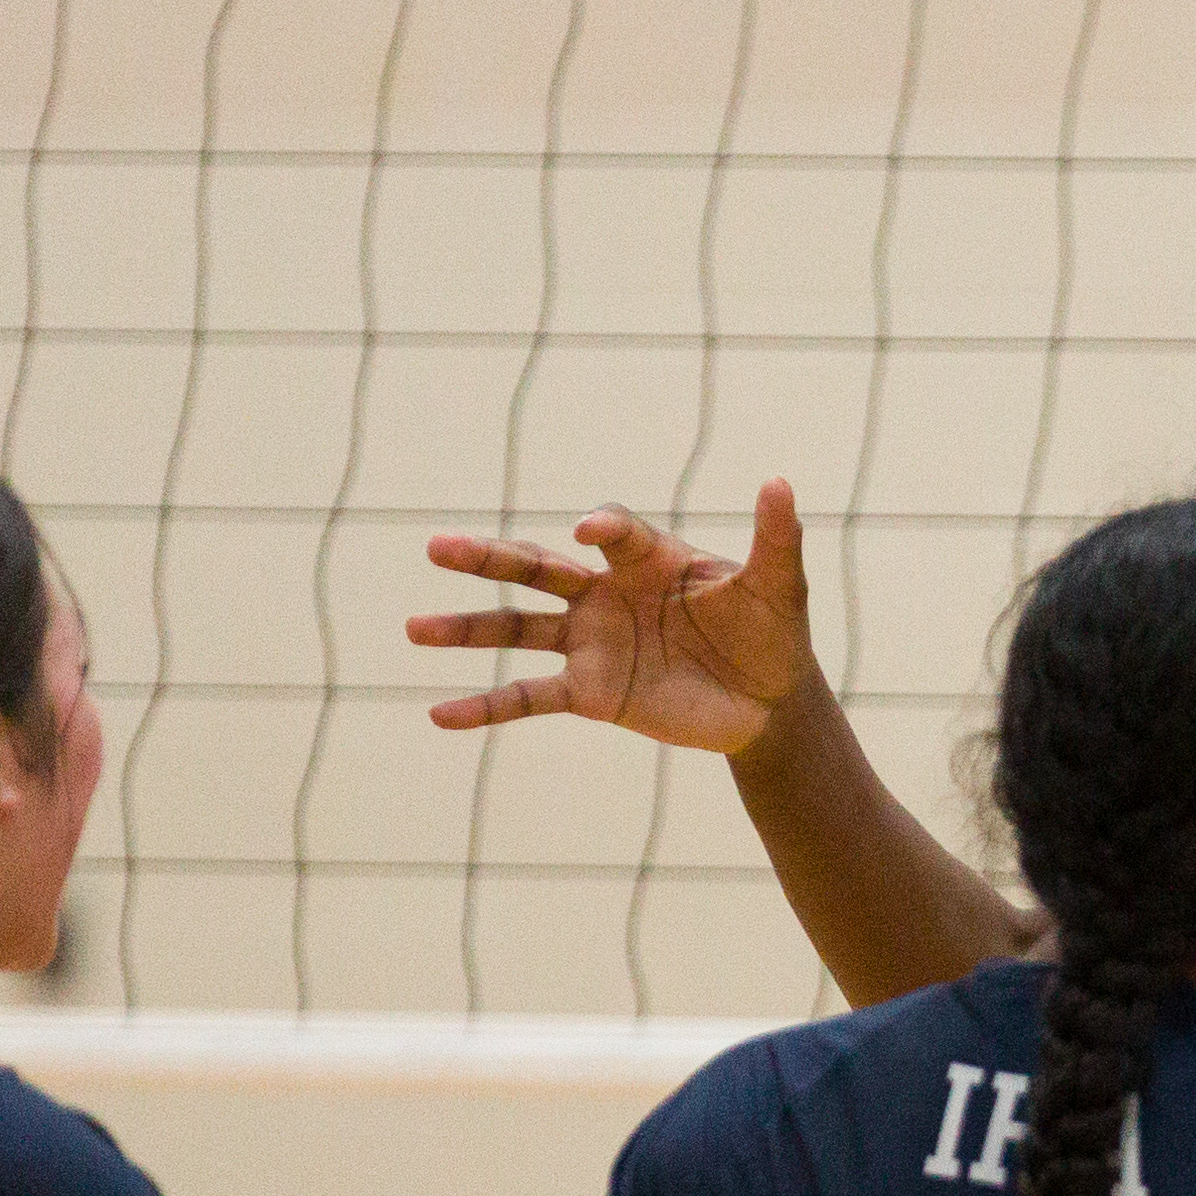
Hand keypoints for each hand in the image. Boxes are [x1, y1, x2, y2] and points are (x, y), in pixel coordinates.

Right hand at [409, 480, 819, 754]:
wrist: (769, 702)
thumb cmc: (773, 632)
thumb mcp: (780, 586)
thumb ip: (776, 537)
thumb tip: (781, 481)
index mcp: (647, 560)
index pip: (613, 532)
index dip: (602, 528)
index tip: (591, 533)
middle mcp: (606, 594)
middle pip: (536, 568)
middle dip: (488, 558)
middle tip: (436, 547)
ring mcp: (591, 643)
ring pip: (518, 629)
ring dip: (467, 629)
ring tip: (414, 629)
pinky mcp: (591, 693)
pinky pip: (527, 697)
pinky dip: (485, 707)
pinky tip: (439, 714)